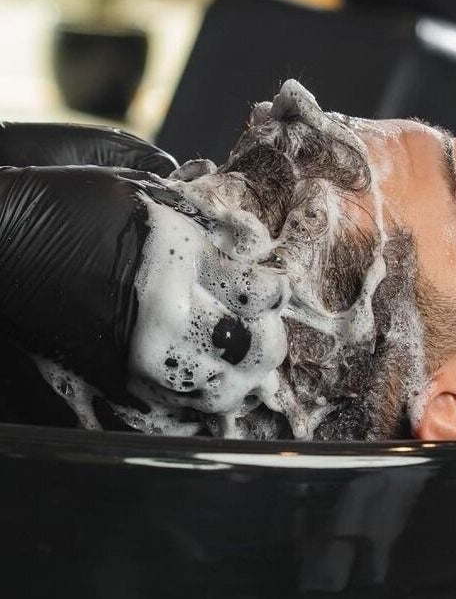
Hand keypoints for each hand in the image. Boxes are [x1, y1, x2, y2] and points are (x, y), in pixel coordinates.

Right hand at [0, 126, 287, 435]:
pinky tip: (192, 391)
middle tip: (262, 334)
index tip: (270, 291)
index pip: (262, 296)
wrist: (0, 241)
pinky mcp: (110, 387)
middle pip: (251, 354)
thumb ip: (202, 219)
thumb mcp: (144, 193)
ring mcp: (135, 362)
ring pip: (218, 395)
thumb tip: (249, 241)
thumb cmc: (69, 206)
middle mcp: (163, 321)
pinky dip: (193, 410)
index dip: (274, 294)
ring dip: (236, 379)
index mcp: (178, 265)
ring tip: (233, 365)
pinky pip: (172, 417)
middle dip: (266, 343)